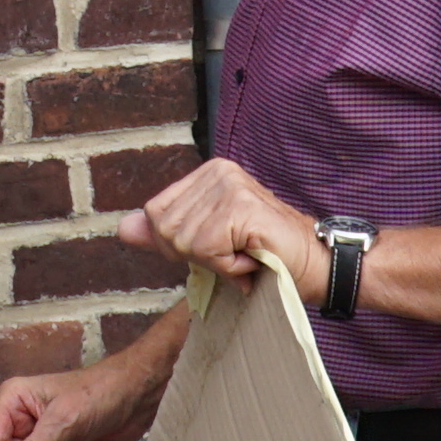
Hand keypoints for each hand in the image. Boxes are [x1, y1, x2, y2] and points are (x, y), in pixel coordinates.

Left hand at [120, 157, 327, 303]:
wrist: (317, 265)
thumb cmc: (267, 256)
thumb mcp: (208, 246)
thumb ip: (165, 235)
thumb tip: (122, 229)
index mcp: (208, 174)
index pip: (155, 214)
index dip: (177, 245)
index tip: (218, 249)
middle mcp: (217, 172)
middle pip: (165, 229)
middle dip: (197, 256)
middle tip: (236, 253)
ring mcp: (229, 186)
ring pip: (184, 242)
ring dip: (216, 263)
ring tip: (247, 254)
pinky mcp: (240, 206)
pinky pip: (207, 250)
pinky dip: (229, 267)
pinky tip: (253, 257)